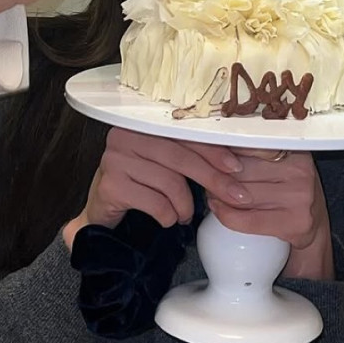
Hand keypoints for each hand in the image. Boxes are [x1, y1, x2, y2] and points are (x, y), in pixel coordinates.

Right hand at [62, 128, 251, 249]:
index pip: (185, 135)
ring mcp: (114, 159)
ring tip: (185, 214)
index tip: (237, 168)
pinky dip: (168, 215)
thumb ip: (193, 156)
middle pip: (180, 156)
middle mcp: (125, 135)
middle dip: (212, 179)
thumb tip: (239, 160)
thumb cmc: (142, 183)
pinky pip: (154, 202)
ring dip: (186, 205)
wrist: (104, 209)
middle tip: (235, 197)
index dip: (214, 151)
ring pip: (169, 182)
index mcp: (142, 124)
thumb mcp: (167, 165)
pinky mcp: (110, 185)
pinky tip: (168, 218)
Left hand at [207, 150, 334, 280]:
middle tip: (208, 177)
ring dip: (218, 194)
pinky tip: (217, 208)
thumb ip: (255, 150)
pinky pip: (247, 219)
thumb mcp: (280, 162)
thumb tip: (213, 142)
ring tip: (212, 192)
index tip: (208, 153)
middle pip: (241, 170)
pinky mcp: (294, 222)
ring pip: (241, 194)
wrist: (314, 223)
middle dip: (217, 175)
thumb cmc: (289, 188)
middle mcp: (300, 170)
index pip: (248, 144)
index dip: (223, 151)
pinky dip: (225, 215)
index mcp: (295, 148)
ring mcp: (299, 197)